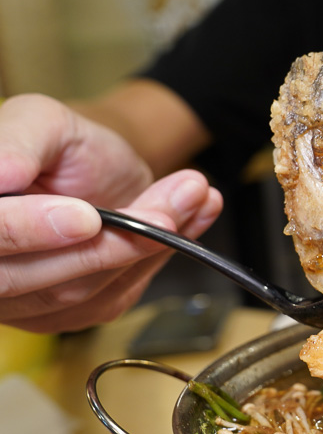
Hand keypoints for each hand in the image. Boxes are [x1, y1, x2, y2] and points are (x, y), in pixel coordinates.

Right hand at [0, 94, 221, 332]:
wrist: (95, 166)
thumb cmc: (59, 144)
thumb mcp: (40, 121)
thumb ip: (18, 142)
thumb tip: (3, 172)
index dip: (27, 231)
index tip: (86, 217)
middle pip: (31, 279)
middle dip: (107, 247)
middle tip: (163, 215)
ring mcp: (23, 300)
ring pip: (79, 292)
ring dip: (144, 247)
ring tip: (192, 196)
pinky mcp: (70, 313)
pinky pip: (112, 296)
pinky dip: (157, 257)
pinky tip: (192, 217)